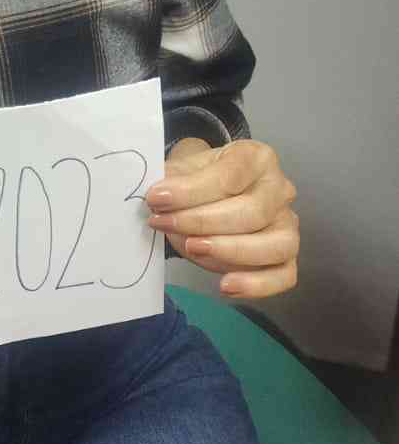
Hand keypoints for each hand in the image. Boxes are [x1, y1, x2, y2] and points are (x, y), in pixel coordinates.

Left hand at [145, 138, 298, 298]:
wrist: (203, 195)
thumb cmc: (195, 181)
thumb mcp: (180, 170)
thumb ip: (171, 181)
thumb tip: (158, 197)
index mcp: (256, 157)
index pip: (231, 175)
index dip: (192, 190)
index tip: (157, 199)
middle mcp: (280, 188)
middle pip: (254, 211)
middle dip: (203, 222)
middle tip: (165, 224)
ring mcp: (287, 223)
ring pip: (277, 244)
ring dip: (231, 251)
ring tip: (193, 249)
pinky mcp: (286, 255)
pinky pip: (284, 275)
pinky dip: (257, 285)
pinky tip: (225, 286)